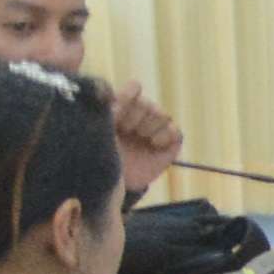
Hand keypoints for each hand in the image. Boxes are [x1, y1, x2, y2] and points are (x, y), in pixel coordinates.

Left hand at [103, 79, 183, 195]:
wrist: (110, 185)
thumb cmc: (97, 154)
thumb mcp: (98, 129)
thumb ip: (109, 108)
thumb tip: (122, 89)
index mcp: (120, 108)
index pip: (133, 89)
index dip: (127, 98)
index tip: (116, 112)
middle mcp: (140, 115)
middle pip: (147, 103)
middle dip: (136, 116)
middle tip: (125, 130)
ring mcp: (155, 129)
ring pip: (163, 115)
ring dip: (150, 126)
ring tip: (139, 138)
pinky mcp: (169, 144)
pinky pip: (175, 131)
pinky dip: (166, 136)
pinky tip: (154, 143)